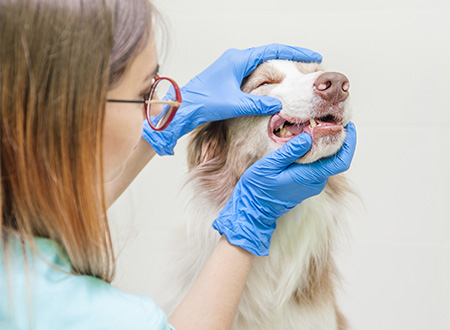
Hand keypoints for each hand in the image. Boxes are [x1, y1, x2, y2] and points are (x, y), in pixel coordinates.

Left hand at [142, 44, 321, 154]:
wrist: (181, 107)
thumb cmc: (202, 102)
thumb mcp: (234, 104)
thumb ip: (258, 104)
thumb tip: (279, 105)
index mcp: (239, 59)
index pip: (273, 50)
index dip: (295, 52)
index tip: (313, 55)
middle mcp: (236, 59)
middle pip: (270, 55)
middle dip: (290, 60)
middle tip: (309, 66)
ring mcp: (232, 68)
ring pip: (262, 65)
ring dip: (279, 69)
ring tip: (297, 76)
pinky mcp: (229, 78)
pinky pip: (254, 74)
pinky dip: (268, 78)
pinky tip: (275, 87)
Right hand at [212, 122, 356, 255]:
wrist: (254, 208)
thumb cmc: (259, 187)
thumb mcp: (270, 165)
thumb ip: (290, 151)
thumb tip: (309, 136)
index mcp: (310, 176)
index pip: (341, 161)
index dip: (349, 143)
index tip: (348, 126)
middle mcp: (316, 182)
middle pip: (336, 159)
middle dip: (338, 139)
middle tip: (330, 120)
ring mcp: (312, 185)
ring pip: (327, 162)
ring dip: (326, 145)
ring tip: (317, 126)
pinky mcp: (307, 184)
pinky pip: (318, 166)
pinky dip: (318, 152)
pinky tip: (307, 141)